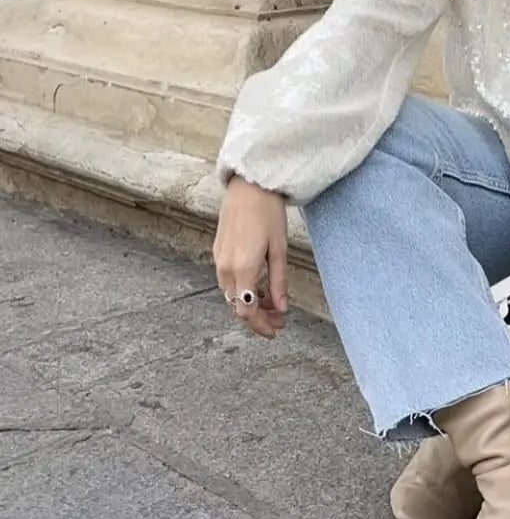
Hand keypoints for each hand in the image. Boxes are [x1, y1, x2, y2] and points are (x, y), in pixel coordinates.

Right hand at [213, 177, 289, 338]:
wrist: (249, 187)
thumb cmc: (269, 214)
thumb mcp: (280, 250)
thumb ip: (279, 282)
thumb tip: (281, 308)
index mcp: (242, 268)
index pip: (246, 311)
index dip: (260, 326)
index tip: (276, 331)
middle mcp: (225, 267)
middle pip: (237, 306)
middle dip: (258, 317)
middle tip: (279, 320)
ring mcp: (219, 259)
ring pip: (232, 294)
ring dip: (250, 304)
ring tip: (273, 304)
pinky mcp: (218, 252)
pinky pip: (228, 281)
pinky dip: (243, 290)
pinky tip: (259, 287)